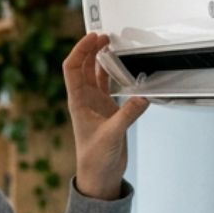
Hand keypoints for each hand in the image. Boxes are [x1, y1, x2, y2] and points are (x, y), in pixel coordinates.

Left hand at [64, 32, 149, 198]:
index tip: (92, 37)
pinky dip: (115, 75)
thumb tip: (141, 98)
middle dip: (92, 49)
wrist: (99, 176)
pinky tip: (124, 68)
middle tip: (104, 36)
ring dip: (102, 59)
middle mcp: (85, 100)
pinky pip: (110, 86)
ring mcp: (97, 104)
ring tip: (112, 45)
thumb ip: (126, 116)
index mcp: (78, 102)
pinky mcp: (109, 111)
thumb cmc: (95, 159)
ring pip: (97, 74)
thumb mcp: (112, 136)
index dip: (80, 50)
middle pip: (84, 67)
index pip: (72, 68)